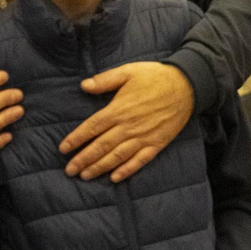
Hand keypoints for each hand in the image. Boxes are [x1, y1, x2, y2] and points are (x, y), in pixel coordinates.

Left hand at [61, 62, 193, 181]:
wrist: (187, 85)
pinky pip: (140, 160)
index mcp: (120, 109)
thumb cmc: (155, 76)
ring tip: (85, 176)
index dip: (77, 139)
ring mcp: (143, 136)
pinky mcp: (157, 143)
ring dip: (100, 167)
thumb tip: (83, 85)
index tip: (63, 149)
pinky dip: (127, 170)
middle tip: (69, 170)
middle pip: (101, 146)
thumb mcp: (129, 71)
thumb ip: (105, 80)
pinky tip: (115, 178)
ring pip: (117, 156)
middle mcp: (129, 126)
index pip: (92, 127)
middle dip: (84, 159)